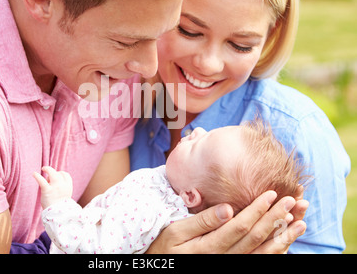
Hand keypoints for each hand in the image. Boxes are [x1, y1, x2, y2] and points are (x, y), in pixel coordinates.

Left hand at [33, 166, 72, 208]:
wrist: (58, 215)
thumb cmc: (59, 207)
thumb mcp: (64, 196)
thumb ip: (61, 188)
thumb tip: (52, 181)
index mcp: (68, 187)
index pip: (66, 175)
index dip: (60, 174)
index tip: (56, 176)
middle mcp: (63, 185)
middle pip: (59, 173)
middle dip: (54, 173)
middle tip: (48, 174)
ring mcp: (55, 187)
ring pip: (52, 173)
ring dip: (48, 170)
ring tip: (43, 168)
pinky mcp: (47, 190)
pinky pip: (42, 180)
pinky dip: (37, 176)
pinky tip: (34, 174)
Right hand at [147, 191, 307, 253]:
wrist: (159, 265)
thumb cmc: (164, 246)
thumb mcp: (175, 231)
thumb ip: (201, 221)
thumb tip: (227, 208)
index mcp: (208, 247)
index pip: (239, 227)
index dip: (257, 210)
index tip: (272, 193)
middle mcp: (223, 259)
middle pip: (255, 239)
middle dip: (275, 218)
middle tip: (292, 200)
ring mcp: (228, 265)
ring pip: (261, 253)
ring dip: (282, 237)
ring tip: (300, 222)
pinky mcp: (231, 266)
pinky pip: (258, 261)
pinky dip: (274, 250)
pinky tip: (286, 241)